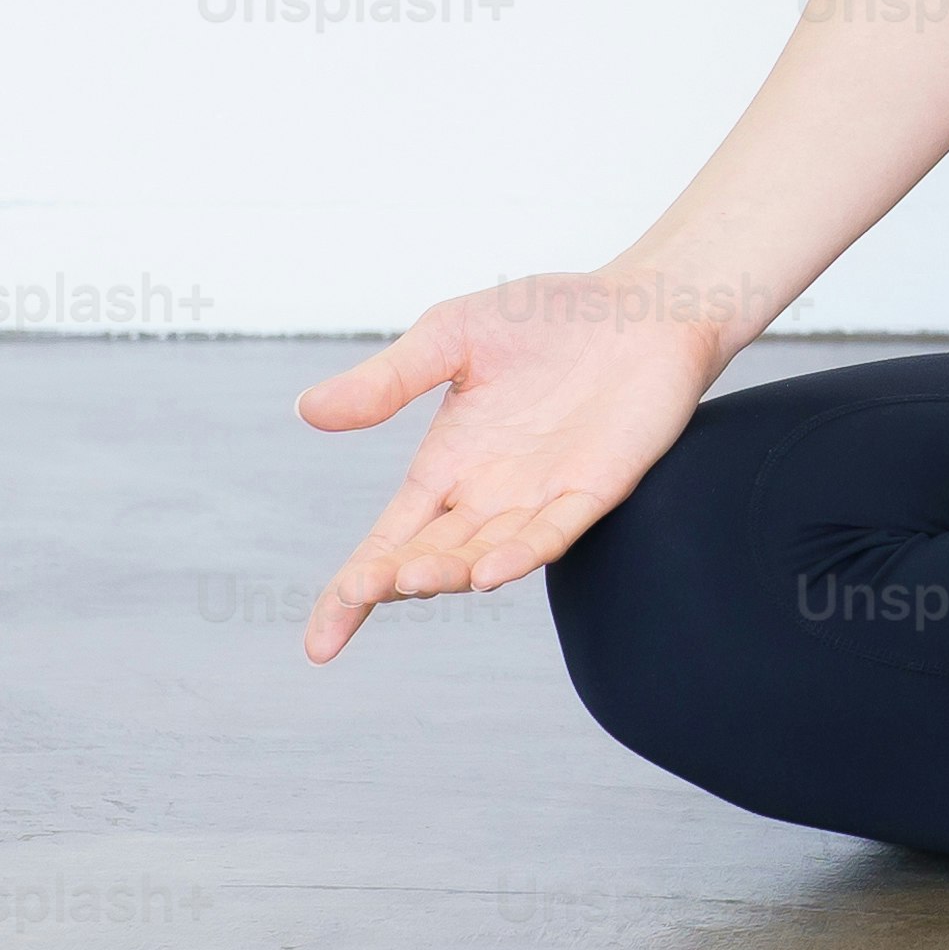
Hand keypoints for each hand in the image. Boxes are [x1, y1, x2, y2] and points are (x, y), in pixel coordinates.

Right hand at [294, 274, 733, 660]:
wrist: (641, 305)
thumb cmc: (545, 319)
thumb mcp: (450, 335)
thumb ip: (388, 379)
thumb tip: (307, 410)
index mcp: (446, 468)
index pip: (387, 543)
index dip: (352, 593)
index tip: (318, 644)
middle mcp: (488, 497)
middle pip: (429, 558)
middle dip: (391, 580)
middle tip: (358, 591)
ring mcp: (540, 499)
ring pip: (484, 554)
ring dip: (448, 573)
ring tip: (408, 580)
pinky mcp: (595, 489)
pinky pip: (553, 533)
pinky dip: (523, 553)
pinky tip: (492, 570)